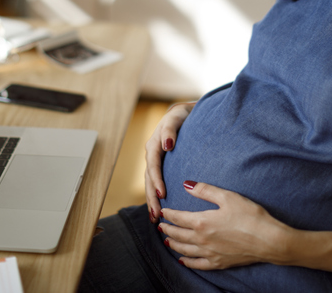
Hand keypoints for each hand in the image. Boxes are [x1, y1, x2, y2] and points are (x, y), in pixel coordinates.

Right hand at [145, 102, 195, 222]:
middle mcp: (152, 154)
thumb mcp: (176, 118)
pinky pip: (155, 183)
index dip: (157, 181)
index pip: (153, 166)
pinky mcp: (160, 166)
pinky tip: (158, 209)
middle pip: (149, 179)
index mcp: (153, 145)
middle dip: (151, 197)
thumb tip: (167, 145)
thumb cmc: (181, 116)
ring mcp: (155, 161)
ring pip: (150, 184)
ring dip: (152, 200)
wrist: (182, 114)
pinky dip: (155, 196)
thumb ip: (170, 130)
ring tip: (155, 218)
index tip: (163, 194)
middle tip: (157, 214)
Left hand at [159, 181, 287, 269]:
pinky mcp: (219, 263)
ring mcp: (210, 253)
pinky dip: (187, 262)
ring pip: (184, 250)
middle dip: (167, 229)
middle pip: (178, 235)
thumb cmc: (250, 216)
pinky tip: (182, 260)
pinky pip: (197, 264)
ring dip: (173, 244)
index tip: (162, 211)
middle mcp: (202, 240)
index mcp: (202, 222)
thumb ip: (205, 191)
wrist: (269, 240)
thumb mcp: (228, 197)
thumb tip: (186, 184)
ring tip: (167, 240)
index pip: (179, 218)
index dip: (168, 214)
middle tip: (160, 225)